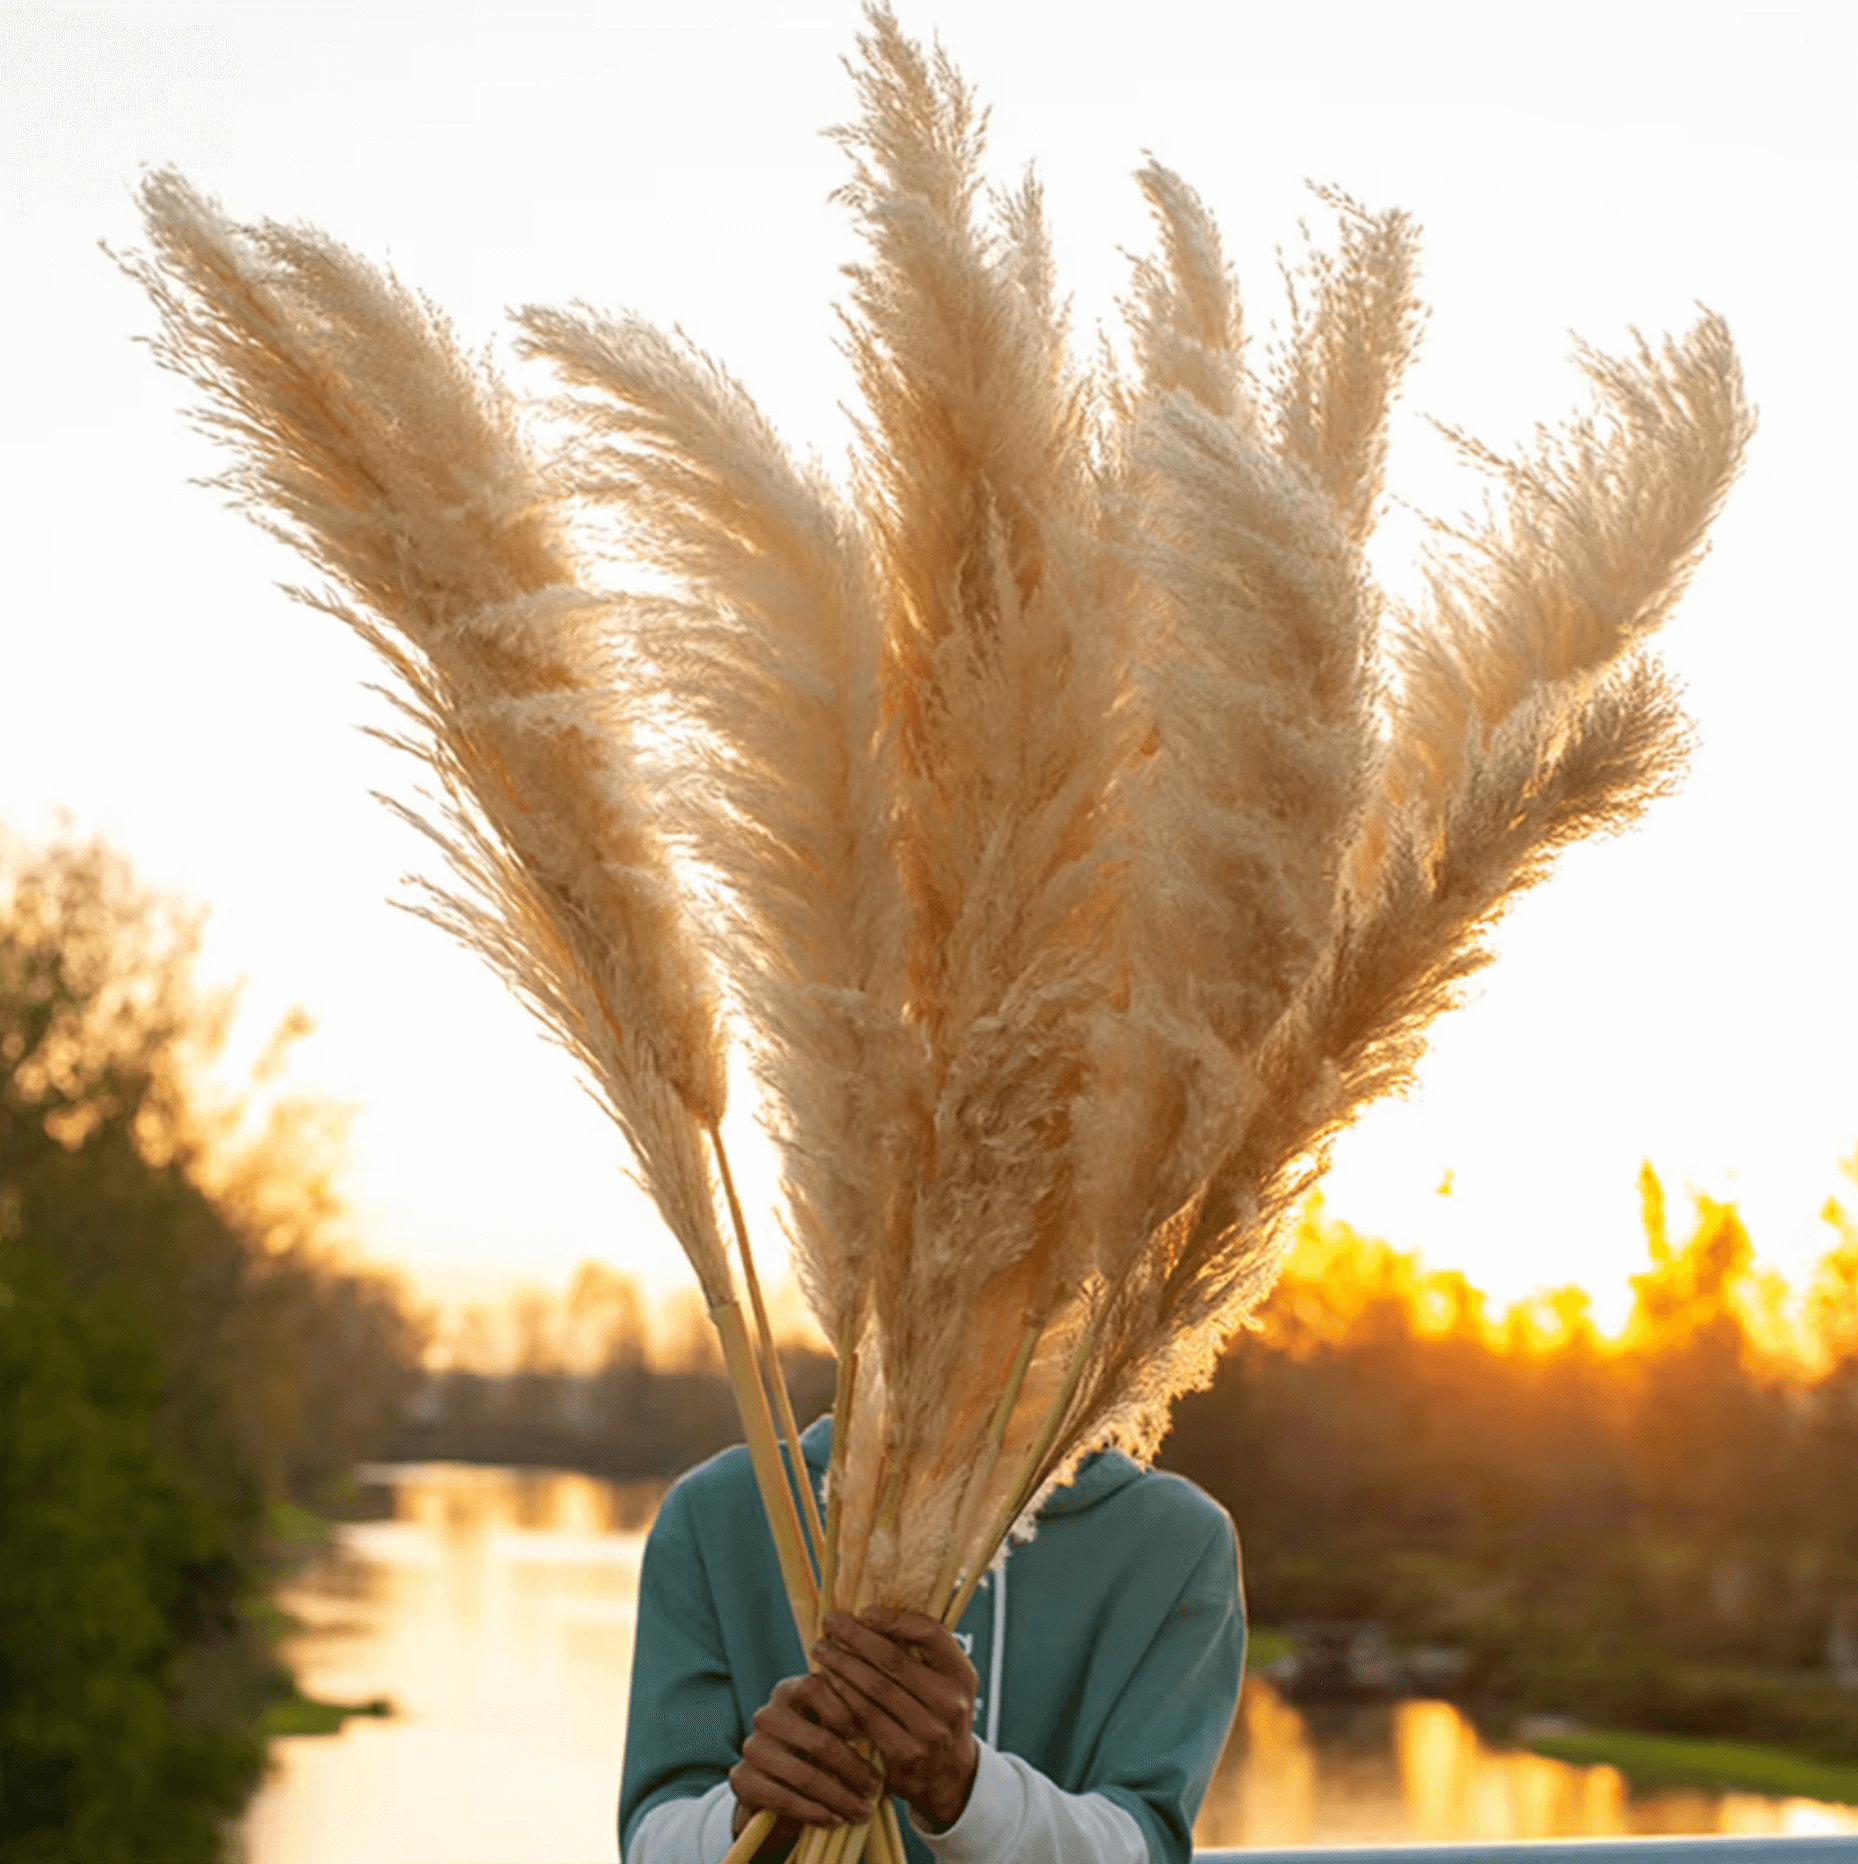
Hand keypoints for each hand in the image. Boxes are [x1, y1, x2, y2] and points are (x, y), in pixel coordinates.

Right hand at [729, 1672, 880, 1843]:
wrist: (775, 1788)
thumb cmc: (815, 1753)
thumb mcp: (829, 1729)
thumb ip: (849, 1721)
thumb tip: (885, 1727)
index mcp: (789, 1690)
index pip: (816, 1686)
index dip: (846, 1709)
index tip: (871, 1733)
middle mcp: (767, 1715)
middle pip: (817, 1739)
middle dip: (853, 1768)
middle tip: (876, 1787)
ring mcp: (751, 1747)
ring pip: (804, 1775)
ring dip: (839, 1797)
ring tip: (862, 1811)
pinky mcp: (741, 1779)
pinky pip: (783, 1799)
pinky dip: (814, 1812)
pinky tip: (834, 1820)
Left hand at [813, 1608, 979, 1829]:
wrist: (948, 1777)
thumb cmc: (937, 1714)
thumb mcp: (946, 1683)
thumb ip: (922, 1653)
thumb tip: (873, 1613)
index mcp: (962, 1675)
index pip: (931, 1634)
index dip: (895, 1620)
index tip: (863, 1611)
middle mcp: (950, 1702)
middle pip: (895, 1660)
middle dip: (856, 1637)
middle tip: (829, 1622)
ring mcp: (929, 1731)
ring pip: (875, 1688)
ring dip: (842, 1664)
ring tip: (820, 1650)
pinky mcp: (905, 1754)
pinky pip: (866, 1716)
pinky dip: (844, 1694)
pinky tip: (828, 1681)